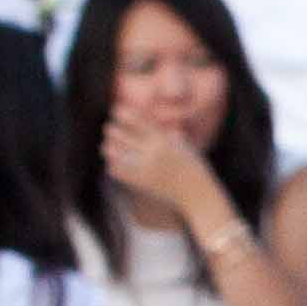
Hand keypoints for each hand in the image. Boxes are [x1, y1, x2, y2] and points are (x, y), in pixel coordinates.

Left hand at [98, 119, 225, 222]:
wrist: (198, 194)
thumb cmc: (191, 166)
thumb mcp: (181, 144)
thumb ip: (164, 131)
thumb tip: (148, 119)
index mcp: (163, 139)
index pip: (136, 120)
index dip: (122, 114)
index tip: (117, 111)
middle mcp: (153, 152)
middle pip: (119, 134)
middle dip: (112, 130)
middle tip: (110, 130)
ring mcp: (145, 168)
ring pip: (113, 152)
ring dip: (109, 147)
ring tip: (108, 146)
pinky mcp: (140, 183)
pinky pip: (115, 170)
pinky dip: (113, 164)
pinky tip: (116, 162)